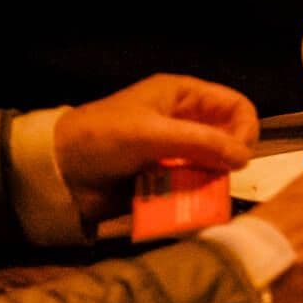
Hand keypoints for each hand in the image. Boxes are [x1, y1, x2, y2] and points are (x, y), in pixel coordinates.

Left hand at [52, 74, 258, 226]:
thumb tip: (246, 158)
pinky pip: (191, 189)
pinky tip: (183, 207)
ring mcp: (173, 153)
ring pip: (212, 168)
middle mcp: (183, 122)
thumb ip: (201, 143)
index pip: (235, 106)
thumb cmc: (103, 138)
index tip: (240, 157)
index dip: (245, 129)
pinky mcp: (162, 180)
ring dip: (209, 183)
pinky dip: (191, 199)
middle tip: (218, 179)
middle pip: (228, 139)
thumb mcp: (152, 134)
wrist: (57, 172)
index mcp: (182, 96)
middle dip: (227, 160)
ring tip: (197, 196)